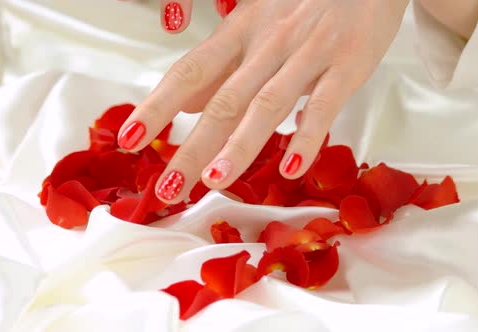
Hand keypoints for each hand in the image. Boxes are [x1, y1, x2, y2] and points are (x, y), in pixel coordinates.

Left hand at [118, 0, 409, 202]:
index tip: (130, 141)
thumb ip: (223, 69)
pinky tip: (292, 169)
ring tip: (215, 181)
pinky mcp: (347, 65)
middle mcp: (268, 44)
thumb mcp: (257, 25)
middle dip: (193, 145)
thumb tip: (184, 105)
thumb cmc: (308, 1)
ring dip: (240, 144)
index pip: (190, 72)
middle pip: (223, 100)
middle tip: (169, 187)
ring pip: (267, 103)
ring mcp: (308, 54)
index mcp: (242, 32)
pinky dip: (307, 137)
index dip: (158, 107)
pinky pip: (324, 104)